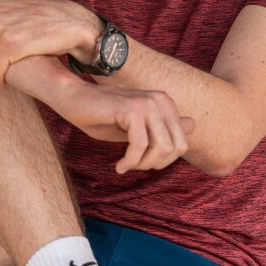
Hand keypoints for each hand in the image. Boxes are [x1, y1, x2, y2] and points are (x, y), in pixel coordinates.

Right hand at [49, 79, 194, 173]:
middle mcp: (160, 100)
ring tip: (125, 165)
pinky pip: (139, 147)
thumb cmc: (100, 115)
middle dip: (154, 164)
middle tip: (132, 166)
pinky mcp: (132, 110)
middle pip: (176, 148)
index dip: (163, 161)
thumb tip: (193, 124)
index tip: (140, 163)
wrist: (72, 99)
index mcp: (164, 102)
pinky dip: (130, 161)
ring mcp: (147, 103)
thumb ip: (162, 128)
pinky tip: (118, 165)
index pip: (181, 144)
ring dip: (142, 164)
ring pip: (161, 149)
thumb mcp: (135, 127)